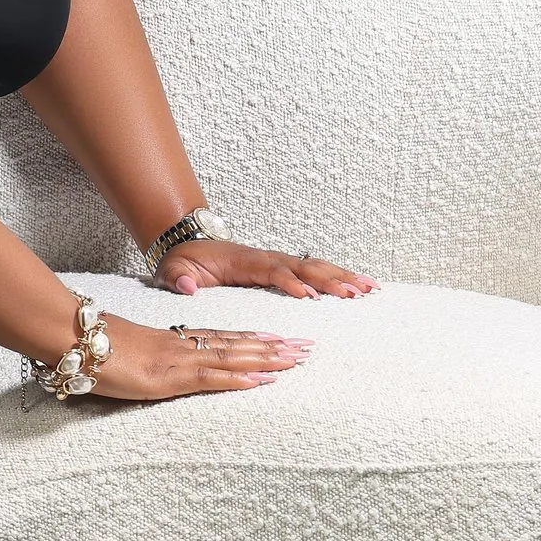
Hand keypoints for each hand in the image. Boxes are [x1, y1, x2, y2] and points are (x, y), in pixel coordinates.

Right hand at [86, 313, 308, 400]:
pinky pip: (212, 378)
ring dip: (267, 359)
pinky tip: (262, 380)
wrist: (74, 340)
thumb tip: (149, 363)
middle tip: (306, 348)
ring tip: (296, 360)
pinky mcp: (170, 378)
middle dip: (273, 347)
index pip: (223, 338)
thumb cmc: (94, 347)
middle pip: (237, 345)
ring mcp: (179, 361)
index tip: (281, 338)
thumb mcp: (128, 352)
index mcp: (175, 341)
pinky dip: (240, 379)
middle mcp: (183, 347)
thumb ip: (146, 357)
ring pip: (233, 357)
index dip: (253, 338)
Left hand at [154, 234, 374, 299]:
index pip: (270, 270)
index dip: (289, 282)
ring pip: (312, 265)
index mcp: (242, 262)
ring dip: (341, 276)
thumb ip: (178, 277)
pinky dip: (336, 275)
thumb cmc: (182, 261)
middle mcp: (264, 258)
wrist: (187, 244)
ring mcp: (274, 261)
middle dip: (328, 278)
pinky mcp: (280, 268)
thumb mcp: (171, 269)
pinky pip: (311, 270)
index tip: (308, 296)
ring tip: (368, 288)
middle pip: (301, 265)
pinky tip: (358, 285)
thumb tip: (189, 286)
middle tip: (354, 293)